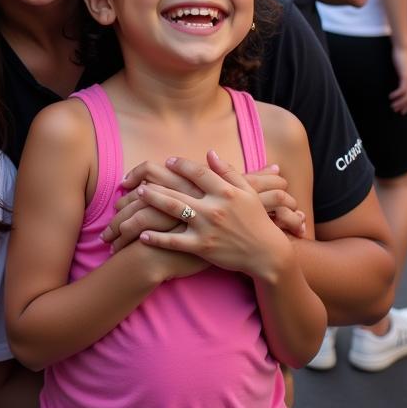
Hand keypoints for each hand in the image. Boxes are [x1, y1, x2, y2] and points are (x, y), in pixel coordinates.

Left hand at [105, 160, 299, 248]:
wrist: (267, 254)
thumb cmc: (257, 220)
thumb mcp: (247, 192)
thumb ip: (228, 172)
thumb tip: (209, 153)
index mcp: (226, 192)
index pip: (197, 172)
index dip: (181, 165)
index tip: (168, 161)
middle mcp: (214, 208)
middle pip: (178, 190)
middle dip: (157, 183)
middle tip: (143, 179)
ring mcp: (207, 228)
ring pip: (173, 211)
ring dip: (153, 201)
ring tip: (139, 194)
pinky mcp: (202, 247)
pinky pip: (174, 242)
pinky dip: (157, 238)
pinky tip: (143, 235)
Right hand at [389, 45, 406, 113]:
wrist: (403, 47)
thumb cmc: (402, 58)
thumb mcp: (405, 70)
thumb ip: (405, 77)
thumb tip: (401, 86)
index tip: (404, 110)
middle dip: (406, 106)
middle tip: (397, 111)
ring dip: (400, 103)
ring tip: (392, 106)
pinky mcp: (406, 75)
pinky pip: (403, 89)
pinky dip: (397, 95)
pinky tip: (391, 96)